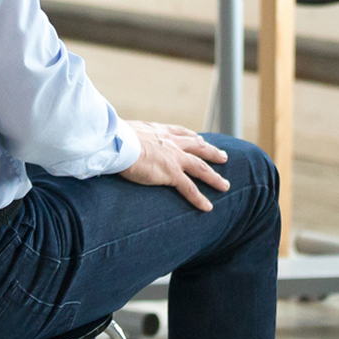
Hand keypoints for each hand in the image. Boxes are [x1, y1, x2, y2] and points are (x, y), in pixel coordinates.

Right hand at [117, 121, 231, 210]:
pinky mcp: (171, 173)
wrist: (117, 142)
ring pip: (200, 168)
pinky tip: (208, 207)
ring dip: (214, 177)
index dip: (192, 137)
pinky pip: (189, 188)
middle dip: (211, 152)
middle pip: (198, 147)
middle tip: (223, 156)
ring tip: (225, 185)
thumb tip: (115, 140)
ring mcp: (173, 157)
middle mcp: (170, 142)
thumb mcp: (124, 131)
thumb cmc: (114, 136)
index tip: (200, 139)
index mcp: (158, 130)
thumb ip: (126, 137)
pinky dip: (199, 198)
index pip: (181, 132)